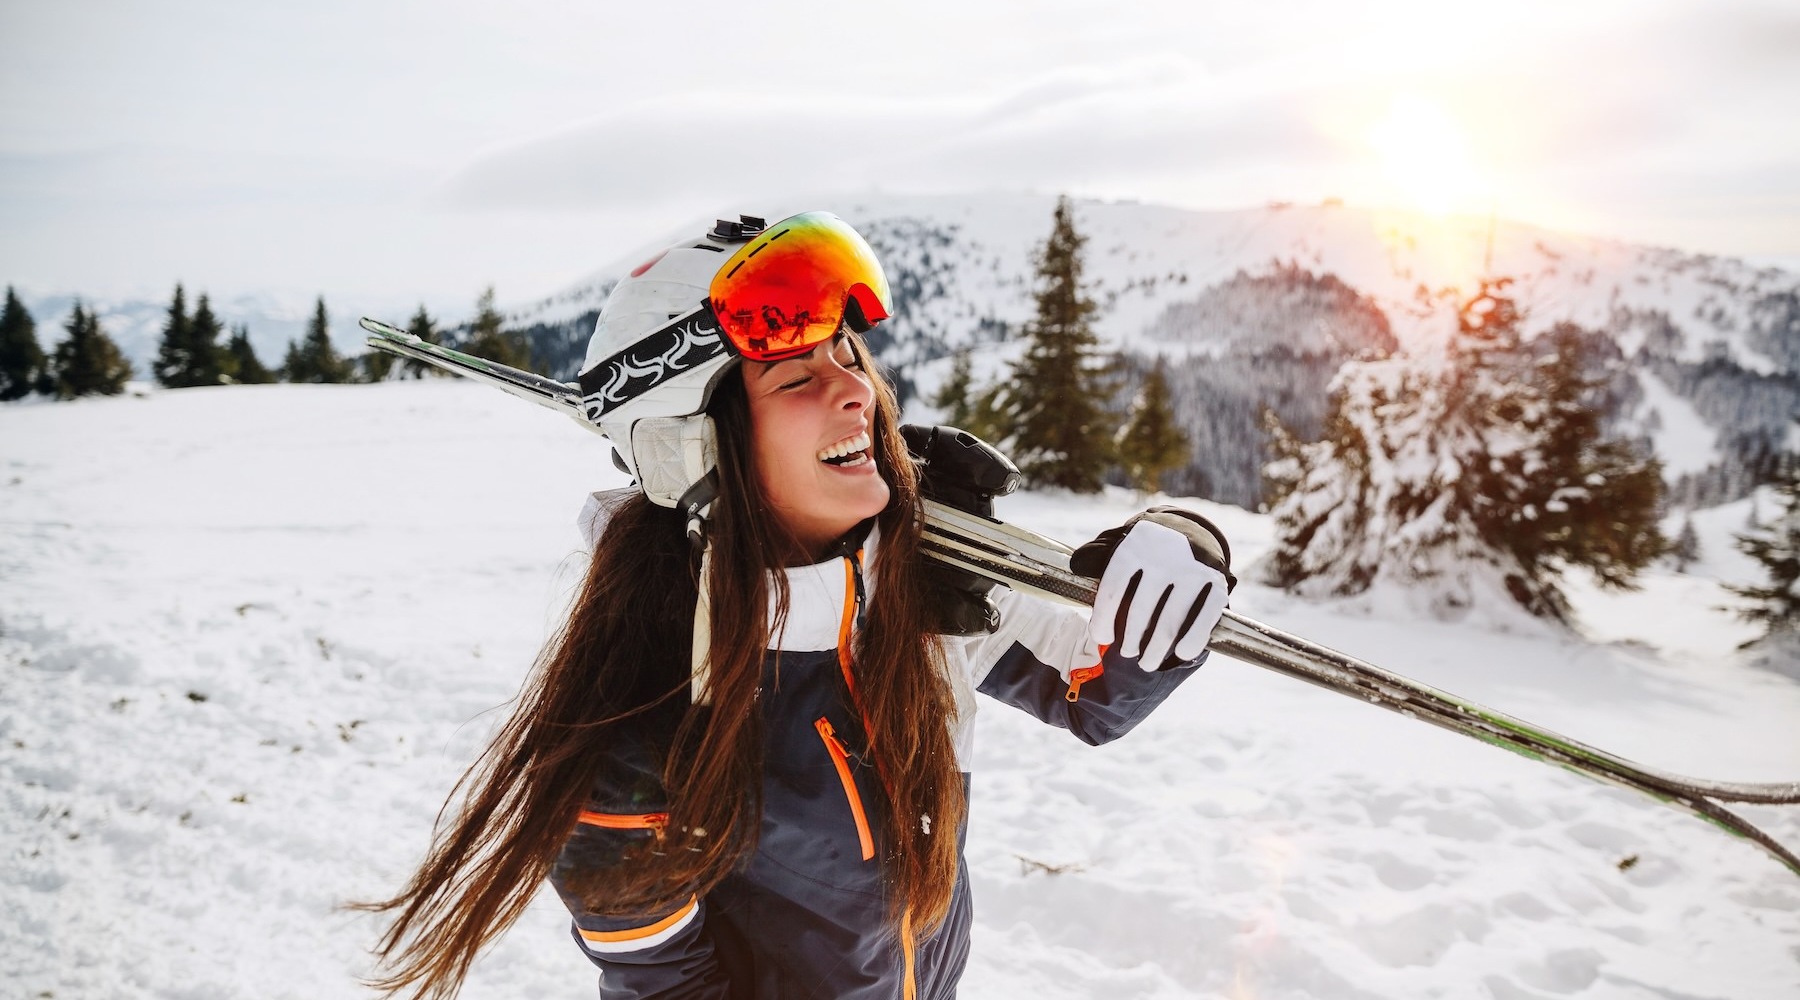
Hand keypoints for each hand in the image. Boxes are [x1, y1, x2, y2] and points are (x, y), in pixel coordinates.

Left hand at [1070, 510, 1233, 669]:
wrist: (1189, 529)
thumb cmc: (1145, 550)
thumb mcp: (1120, 545)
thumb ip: (1096, 555)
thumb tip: (1077, 566)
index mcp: (1134, 547)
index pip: (1113, 590)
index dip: (1103, 621)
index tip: (1102, 639)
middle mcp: (1164, 557)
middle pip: (1140, 612)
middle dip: (1130, 641)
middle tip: (1127, 654)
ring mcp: (1192, 570)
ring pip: (1169, 622)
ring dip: (1156, 650)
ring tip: (1147, 662)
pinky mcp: (1216, 582)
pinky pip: (1203, 620)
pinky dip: (1192, 641)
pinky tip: (1180, 654)